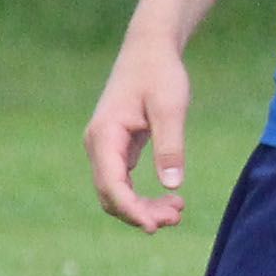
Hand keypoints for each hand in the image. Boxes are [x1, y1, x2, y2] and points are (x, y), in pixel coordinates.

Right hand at [84, 35, 189, 230]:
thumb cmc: (160, 73)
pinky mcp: (115, 149)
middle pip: (111, 195)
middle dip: (140, 213)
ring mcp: (103, 148)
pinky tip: (170, 200)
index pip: (111, 185)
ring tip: (177, 212)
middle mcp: (97, 144)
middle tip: (177, 217)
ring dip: (143, 208)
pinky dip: (142, 196)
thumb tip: (172, 184)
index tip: (154, 227)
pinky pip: (122, 183)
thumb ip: (170, 145)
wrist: (149, 49)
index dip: (131, 210)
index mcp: (105, 135)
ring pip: (116, 192)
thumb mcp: (170, 107)